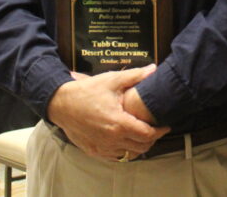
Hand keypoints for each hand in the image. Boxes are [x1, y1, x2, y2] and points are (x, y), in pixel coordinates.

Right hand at [46, 64, 169, 159]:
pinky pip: (115, 157)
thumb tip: (154, 69)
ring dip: (138, 146)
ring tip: (141, 133)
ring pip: (129, 154)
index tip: (165, 125)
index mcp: (118, 123)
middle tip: (155, 129)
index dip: (160, 131)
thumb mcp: (112, 80)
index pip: (147, 135)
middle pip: (141, 147)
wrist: (61, 103)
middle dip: (152, 139)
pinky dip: (124, 151)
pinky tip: (126, 140)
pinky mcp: (94, 151)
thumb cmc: (87, 91)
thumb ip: (135, 76)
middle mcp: (111, 139)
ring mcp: (102, 148)